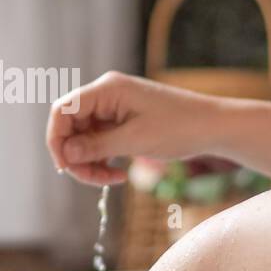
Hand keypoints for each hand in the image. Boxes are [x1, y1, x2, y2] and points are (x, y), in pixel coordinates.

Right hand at [46, 71, 215, 185]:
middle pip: (71, 126)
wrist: (213, 127)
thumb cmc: (180, 128)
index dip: (57, 139)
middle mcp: (106, 94)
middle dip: (76, 156)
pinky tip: (118, 174)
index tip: (65, 167)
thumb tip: (65, 153)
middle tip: (93, 181)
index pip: (63, 110)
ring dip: (90, 162)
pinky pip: (98, 141)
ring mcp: (113, 108)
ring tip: (110, 180)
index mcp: (107, 89)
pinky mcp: (122, 121)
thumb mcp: (136, 141)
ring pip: (83, 138)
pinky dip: (102, 159)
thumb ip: (97, 146)